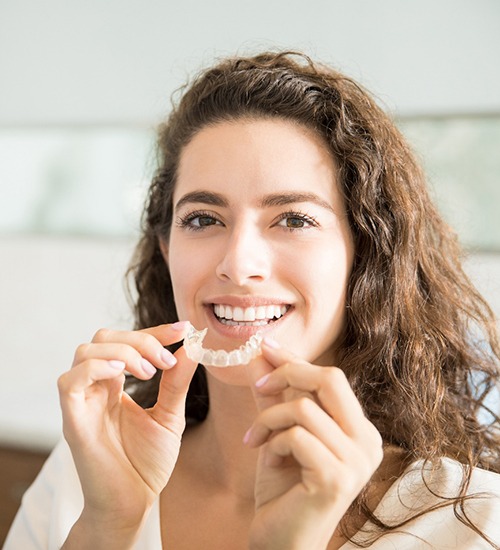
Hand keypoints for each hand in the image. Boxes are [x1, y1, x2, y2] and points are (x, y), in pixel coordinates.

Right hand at [57, 322, 196, 543]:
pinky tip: (123, 375)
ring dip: (123, 352)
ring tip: (149, 372)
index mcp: (115, 385)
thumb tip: (192, 347)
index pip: (127, 341)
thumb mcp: (169, 416)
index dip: (154, 331)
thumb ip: (176, 382)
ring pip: (86, 351)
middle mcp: (95, 388)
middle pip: (104, 337)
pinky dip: (97, 367)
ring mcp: (82, 402)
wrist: (134, 503)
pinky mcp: (73, 420)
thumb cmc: (147, 462)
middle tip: (165, 360)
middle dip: (140, 339)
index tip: (183, 329)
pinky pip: (70, 380)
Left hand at [244, 339, 382, 549]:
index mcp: (359, 429)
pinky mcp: (337, 478)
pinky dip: (273, 442)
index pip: (331, 378)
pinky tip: (268, 461)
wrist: (281, 542)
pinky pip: (296, 436)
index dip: (295, 360)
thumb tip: (260, 355)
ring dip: (269, 419)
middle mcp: (368, 442)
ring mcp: (357, 461)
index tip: (265, 347)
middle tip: (259, 386)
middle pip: (330, 379)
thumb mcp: (278, 432)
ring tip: (256, 439)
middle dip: (288, 373)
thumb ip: (274, 396)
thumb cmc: (283, 488)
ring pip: (304, 407)